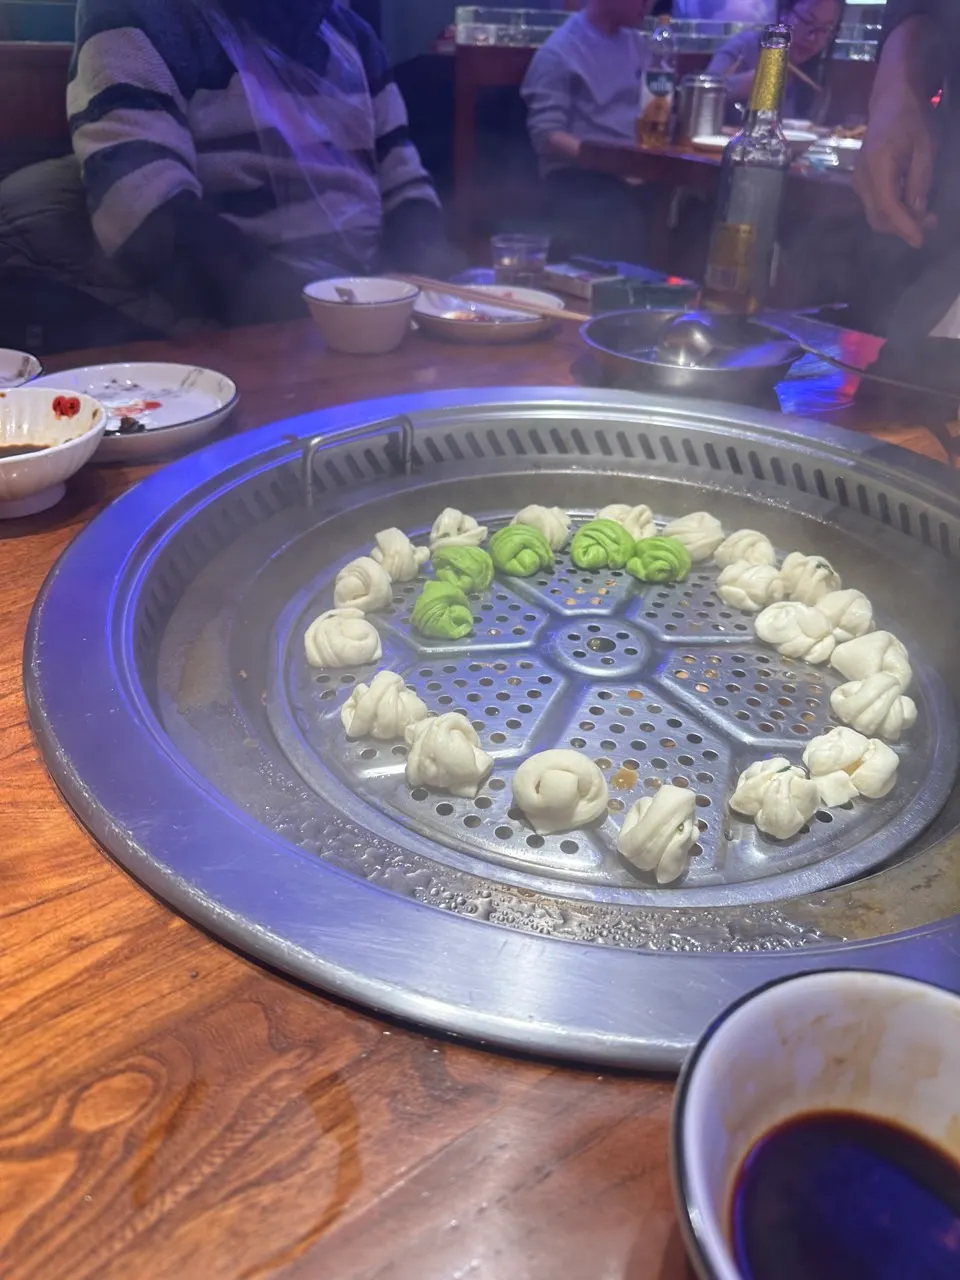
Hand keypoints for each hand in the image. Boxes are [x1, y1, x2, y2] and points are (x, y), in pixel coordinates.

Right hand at [853, 87, 937, 247]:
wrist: (890, 100)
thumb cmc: (911, 117)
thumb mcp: (926, 146)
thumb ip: (920, 180)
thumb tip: (917, 212)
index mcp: (877, 164)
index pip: (888, 205)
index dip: (904, 226)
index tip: (920, 241)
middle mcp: (862, 177)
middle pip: (878, 218)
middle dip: (903, 227)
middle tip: (931, 223)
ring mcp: (858, 181)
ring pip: (876, 216)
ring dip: (899, 222)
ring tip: (925, 217)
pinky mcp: (862, 183)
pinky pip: (876, 206)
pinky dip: (893, 213)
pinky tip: (911, 207)